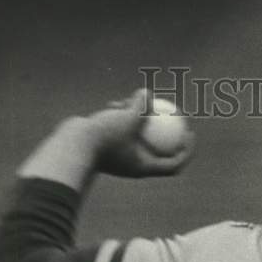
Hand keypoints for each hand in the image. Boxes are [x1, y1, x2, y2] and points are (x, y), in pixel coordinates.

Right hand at [17, 89, 193, 190]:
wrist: (71, 147)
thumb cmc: (103, 137)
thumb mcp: (127, 118)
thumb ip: (141, 106)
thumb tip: (149, 93)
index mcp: (143, 167)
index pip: (173, 165)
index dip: (186, 151)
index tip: (189, 133)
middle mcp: (132, 164)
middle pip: (156, 150)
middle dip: (164, 134)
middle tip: (173, 116)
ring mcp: (118, 156)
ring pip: (134, 136)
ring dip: (135, 119)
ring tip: (133, 103)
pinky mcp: (105, 148)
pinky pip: (118, 132)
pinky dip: (117, 120)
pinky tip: (114, 104)